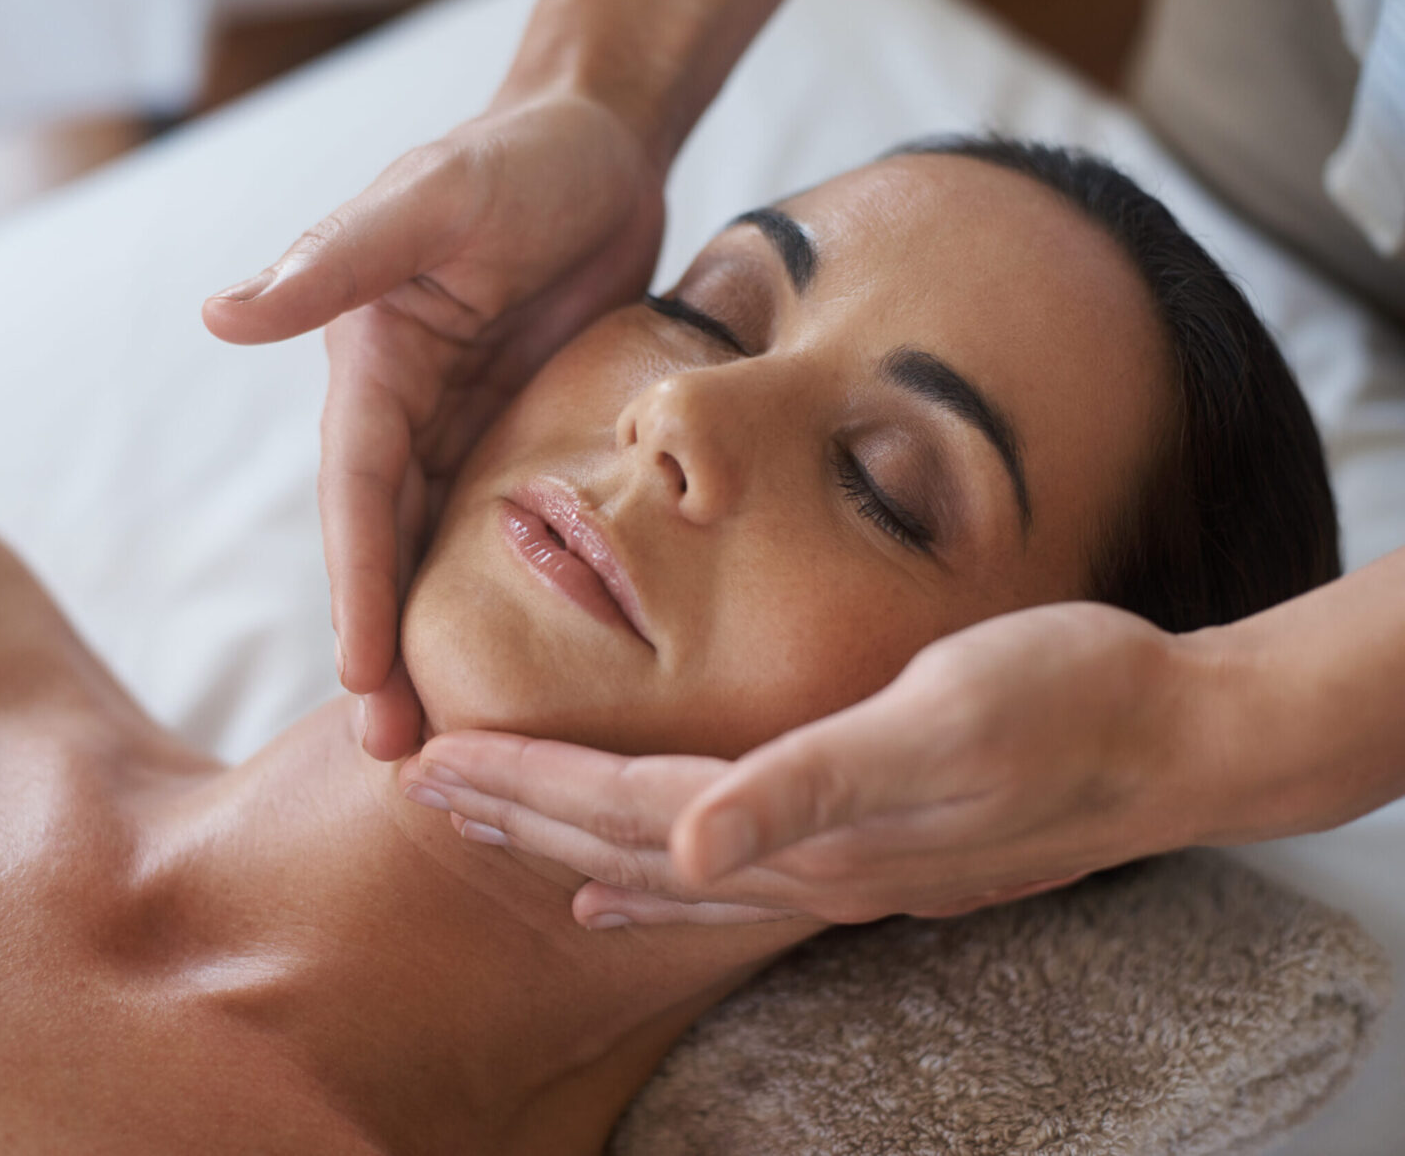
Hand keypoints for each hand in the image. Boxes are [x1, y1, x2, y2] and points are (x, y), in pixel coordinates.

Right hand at [202, 91, 665, 756]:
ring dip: (436, 646)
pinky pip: (502, 531)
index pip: (358, 498)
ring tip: (454, 741)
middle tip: (401, 760)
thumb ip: (339, 260)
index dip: (359, 591)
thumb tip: (223, 313)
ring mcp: (462, 431)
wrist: (598, 148)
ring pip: (440, 557)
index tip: (365, 682)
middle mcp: (405, 413)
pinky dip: (497, 599)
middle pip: (387, 550)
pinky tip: (512, 665)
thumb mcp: (432, 200)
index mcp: (373, 371)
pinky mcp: (520, 439)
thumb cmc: (514, 159)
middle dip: (388, 652)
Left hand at [398, 603, 1220, 925]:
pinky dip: (656, 880)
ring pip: (663, 864)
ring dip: (570, 845)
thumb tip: (684, 851)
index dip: (526, 786)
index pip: (625, 809)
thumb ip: (808, 787)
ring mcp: (838, 867)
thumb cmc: (1061, 702)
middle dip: (519, 818)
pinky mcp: (868, 850)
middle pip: (624, 845)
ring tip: (492, 834)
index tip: (432, 764)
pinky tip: (623, 888)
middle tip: (419, 794)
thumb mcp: (938, 720)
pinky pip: (726, 878)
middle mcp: (805, 864)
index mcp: (803, 825)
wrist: (1171, 736)